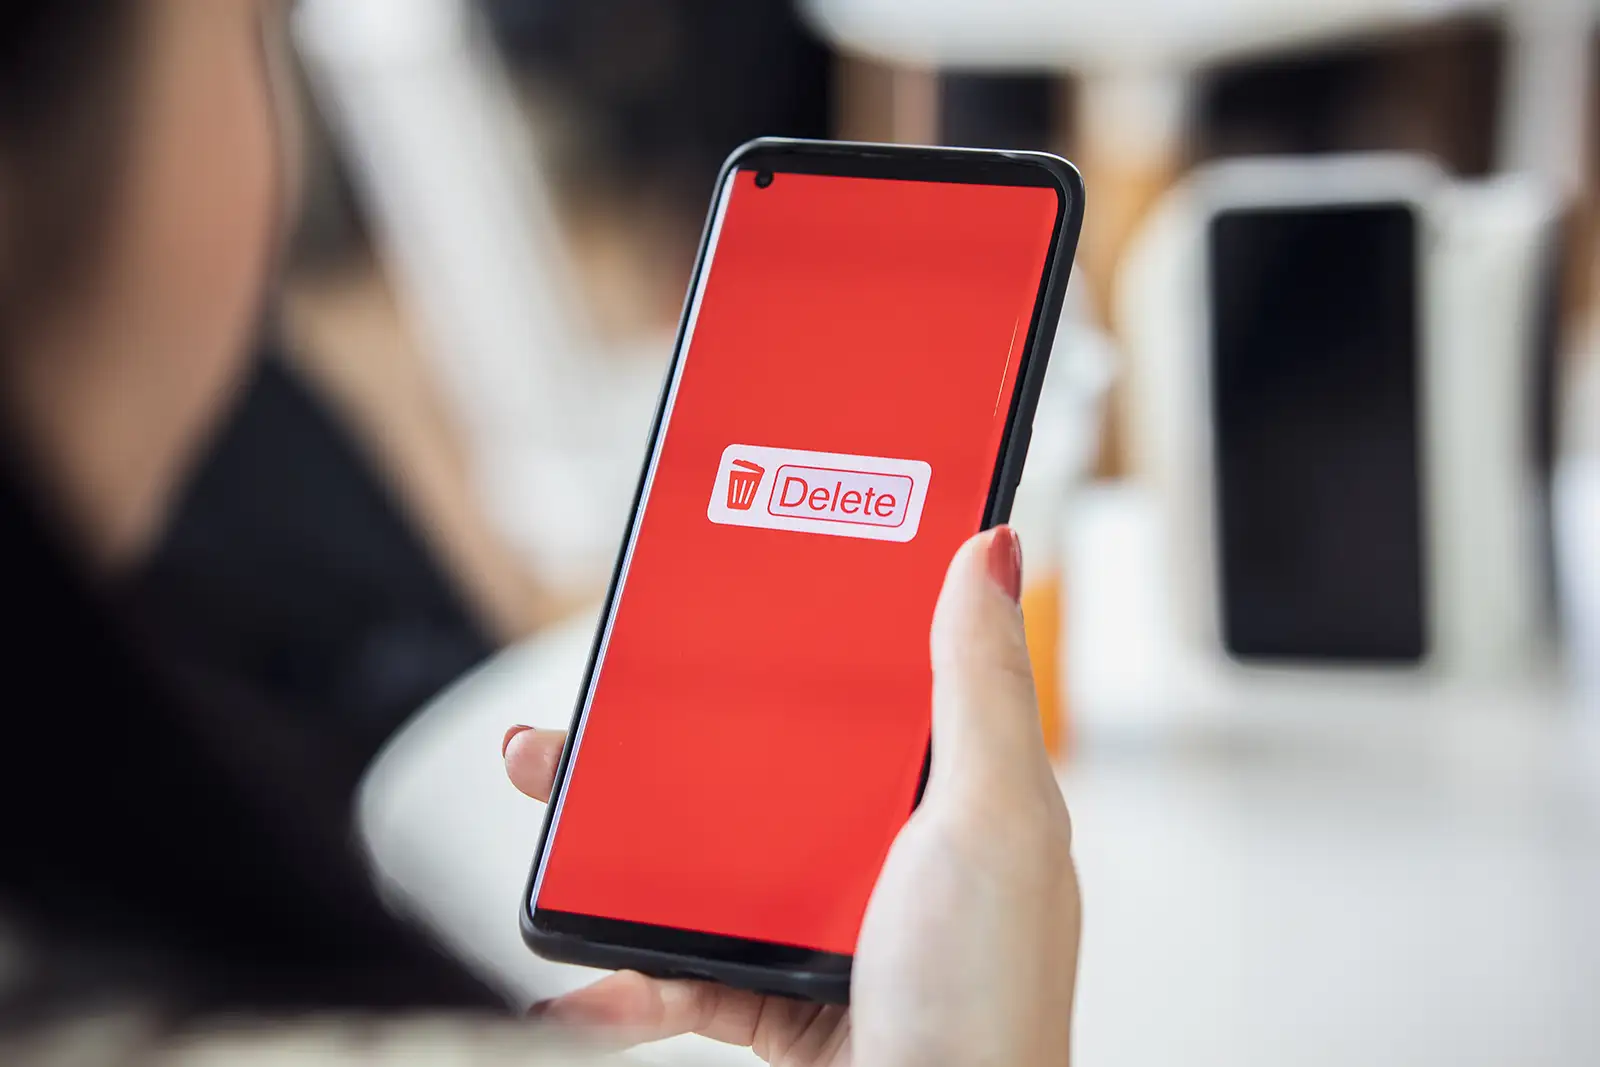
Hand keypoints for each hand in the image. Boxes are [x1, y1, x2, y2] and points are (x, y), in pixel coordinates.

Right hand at [503, 527, 1079, 1066]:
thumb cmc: (992, 1003)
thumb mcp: (994, 818)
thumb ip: (980, 686)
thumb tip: (990, 549)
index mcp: (941, 792)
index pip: (862, 682)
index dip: (799, 629)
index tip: (732, 582)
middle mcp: (881, 852)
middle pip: (755, 761)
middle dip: (668, 728)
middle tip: (600, 695)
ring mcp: (819, 923)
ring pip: (698, 854)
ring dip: (612, 833)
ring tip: (547, 790)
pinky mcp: (769, 996)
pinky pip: (675, 967)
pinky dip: (618, 975)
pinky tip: (576, 976)